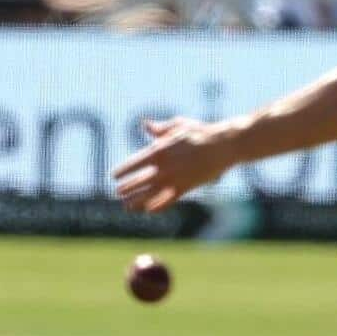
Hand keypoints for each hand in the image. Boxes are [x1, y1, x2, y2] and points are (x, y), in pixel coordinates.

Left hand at [112, 116, 239, 212]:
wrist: (222, 145)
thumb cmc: (201, 132)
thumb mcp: (178, 125)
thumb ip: (160, 129)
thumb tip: (145, 125)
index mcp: (159, 150)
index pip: (134, 163)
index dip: (123, 170)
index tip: (114, 176)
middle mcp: (163, 167)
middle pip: (139, 180)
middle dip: (127, 187)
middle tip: (118, 193)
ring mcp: (174, 179)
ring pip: (150, 193)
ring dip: (137, 200)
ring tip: (127, 206)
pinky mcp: (186, 187)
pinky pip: (168, 200)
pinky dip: (158, 206)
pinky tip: (149, 210)